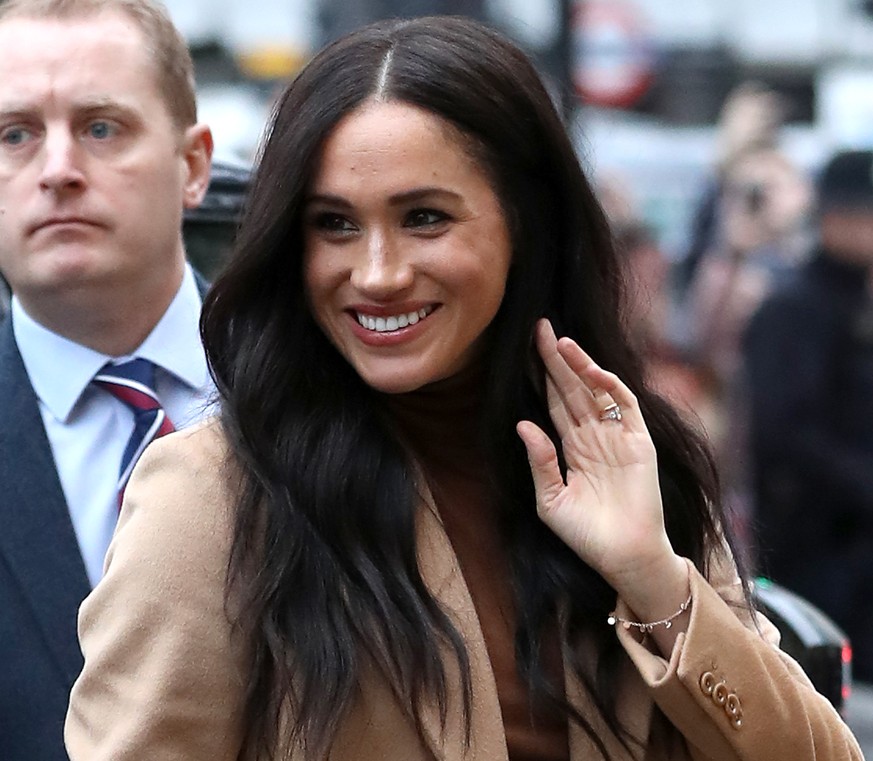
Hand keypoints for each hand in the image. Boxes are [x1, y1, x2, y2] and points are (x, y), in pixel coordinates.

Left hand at [516, 320, 681, 598]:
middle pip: (571, 388)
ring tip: (559, 341)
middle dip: (555, 359)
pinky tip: (591, 369)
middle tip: (539, 328)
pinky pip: (625, 406)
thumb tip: (523, 424)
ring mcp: (617, 436)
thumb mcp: (551, 500)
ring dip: (579, 365)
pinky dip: (610, 386)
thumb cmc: (586, 535)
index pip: (555, 402)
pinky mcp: (640, 442)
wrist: (623, 556)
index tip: (526, 349)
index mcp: (571, 448)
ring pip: (596, 391)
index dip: (541, 376)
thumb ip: (540, 461)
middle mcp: (594, 436)